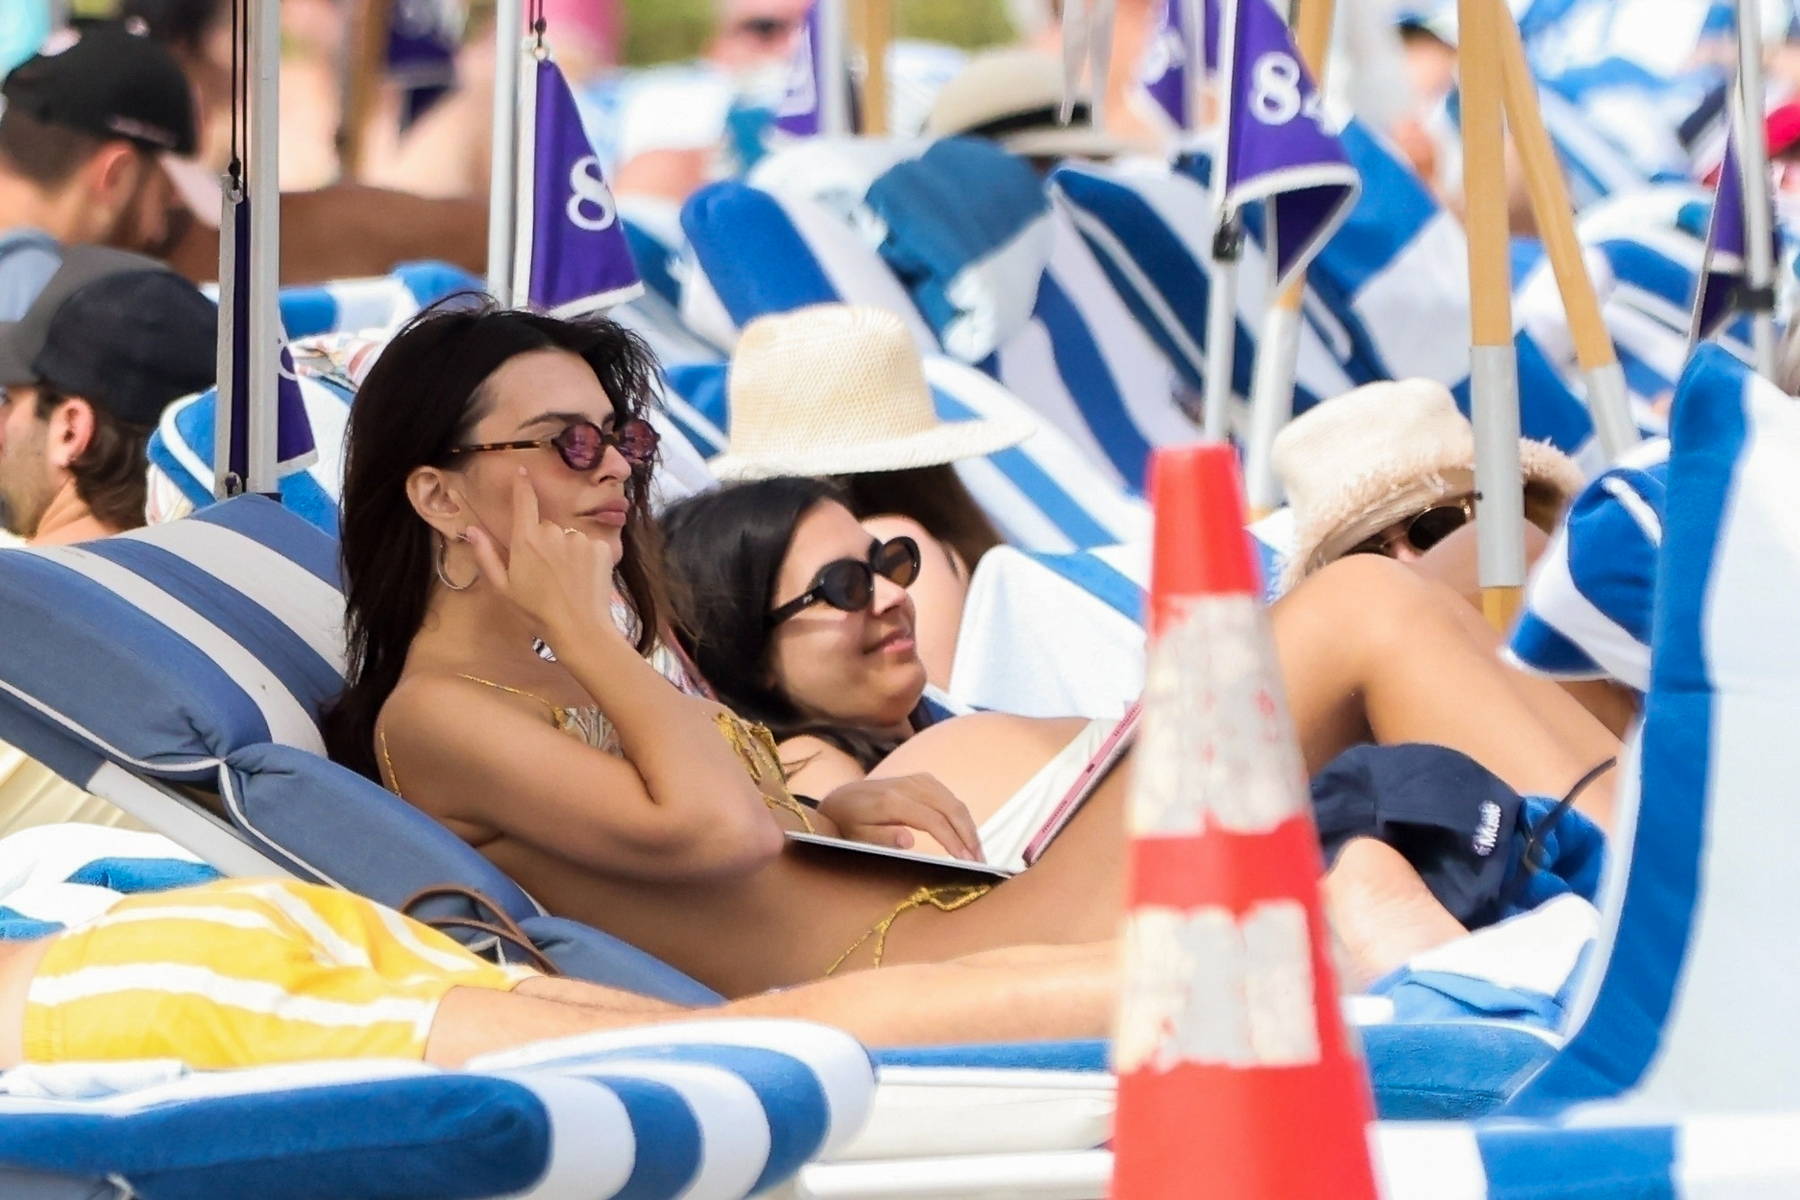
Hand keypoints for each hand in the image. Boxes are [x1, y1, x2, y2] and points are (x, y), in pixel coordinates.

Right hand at [463, 469, 617, 642]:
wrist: (581, 629)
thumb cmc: (537, 613)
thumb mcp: (503, 588)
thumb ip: (486, 555)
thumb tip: (470, 530)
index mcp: (526, 540)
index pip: (523, 502)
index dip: (522, 485)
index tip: (522, 472)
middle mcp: (553, 532)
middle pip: (546, 528)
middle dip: (545, 545)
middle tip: (546, 575)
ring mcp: (579, 538)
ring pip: (569, 538)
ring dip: (567, 552)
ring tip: (566, 581)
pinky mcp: (601, 547)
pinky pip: (590, 546)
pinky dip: (587, 559)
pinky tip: (583, 580)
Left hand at [817, 775, 984, 861]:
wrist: (840, 800)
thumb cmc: (847, 825)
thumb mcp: (856, 837)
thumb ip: (881, 838)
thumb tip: (908, 841)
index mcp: (892, 800)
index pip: (933, 820)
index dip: (953, 840)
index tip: (967, 861)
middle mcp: (907, 785)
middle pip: (950, 807)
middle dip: (969, 835)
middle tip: (981, 861)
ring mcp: (916, 780)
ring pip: (953, 801)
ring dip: (969, 826)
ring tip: (978, 852)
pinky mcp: (920, 780)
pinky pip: (948, 796)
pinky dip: (961, 815)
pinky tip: (966, 834)